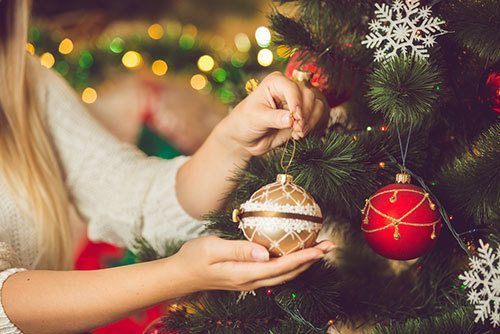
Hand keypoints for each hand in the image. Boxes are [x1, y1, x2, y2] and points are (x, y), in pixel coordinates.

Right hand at [172, 236, 334, 291]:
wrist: (181, 274)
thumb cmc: (194, 257)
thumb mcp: (213, 249)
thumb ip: (239, 250)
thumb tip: (264, 253)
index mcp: (245, 273)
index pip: (281, 266)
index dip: (303, 258)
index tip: (320, 249)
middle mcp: (251, 280)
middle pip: (288, 273)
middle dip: (311, 260)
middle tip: (330, 246)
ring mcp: (250, 281)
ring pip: (284, 274)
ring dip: (303, 263)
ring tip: (319, 250)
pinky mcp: (247, 277)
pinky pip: (275, 272)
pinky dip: (290, 264)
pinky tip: (294, 254)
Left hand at [216, 71, 327, 156]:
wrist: (246, 138)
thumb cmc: (245, 122)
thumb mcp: (256, 118)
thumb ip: (274, 118)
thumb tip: (291, 119)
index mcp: (276, 82)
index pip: (292, 88)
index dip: (297, 102)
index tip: (296, 118)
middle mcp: (289, 88)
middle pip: (309, 95)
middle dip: (305, 115)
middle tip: (296, 130)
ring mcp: (297, 101)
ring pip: (316, 104)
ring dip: (310, 121)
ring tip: (297, 133)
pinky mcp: (302, 114)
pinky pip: (317, 115)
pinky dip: (311, 125)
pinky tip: (298, 134)